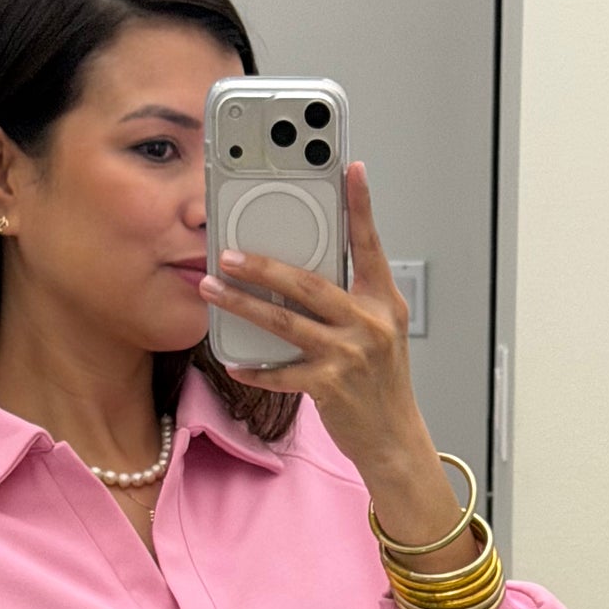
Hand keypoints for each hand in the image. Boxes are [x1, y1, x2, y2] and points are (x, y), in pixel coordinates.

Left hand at [199, 160, 418, 478]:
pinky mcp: (331, 386)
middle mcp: (369, 324)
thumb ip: (353, 299)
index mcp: (382, 302)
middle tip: (228, 252)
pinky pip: (282, 373)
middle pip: (309, 283)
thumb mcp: (381, 332)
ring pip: (286, 322)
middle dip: (264, 265)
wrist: (395, 439)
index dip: (361, 206)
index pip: (370, 246)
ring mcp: (350, 355)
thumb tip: (307, 271)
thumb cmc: (382, 384)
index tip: (351, 169)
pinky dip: (255, 368)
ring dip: (244, 304)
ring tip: (213, 289)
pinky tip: (233, 362)